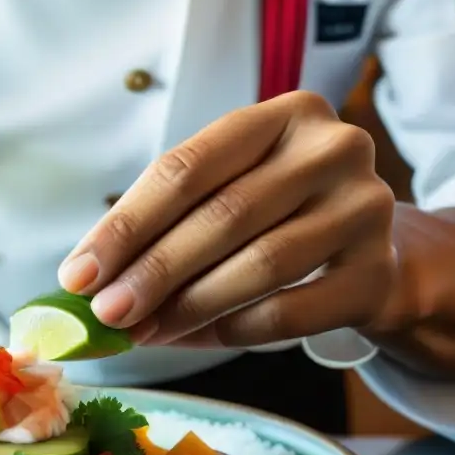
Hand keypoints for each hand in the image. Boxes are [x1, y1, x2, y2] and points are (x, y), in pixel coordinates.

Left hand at [59, 91, 397, 348]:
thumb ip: (165, 227)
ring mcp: (365, 207)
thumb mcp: (228, 195)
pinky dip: (233, 329)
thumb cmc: (279, 217)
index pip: (185, 168)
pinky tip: (195, 338)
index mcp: (281, 115)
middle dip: (152, 271)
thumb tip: (86, 285)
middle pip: (222, 216)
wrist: (376, 252)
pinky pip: (291, 311)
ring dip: (187, 306)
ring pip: (259, 264)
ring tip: (140, 332)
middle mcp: (332, 148)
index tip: (77, 274)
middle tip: (104, 314)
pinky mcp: (377, 271)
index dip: (125, 226)